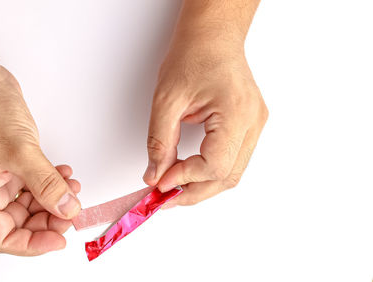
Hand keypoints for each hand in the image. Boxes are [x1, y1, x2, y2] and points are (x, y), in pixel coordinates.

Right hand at [0, 66, 80, 254]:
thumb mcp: (20, 152)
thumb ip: (46, 185)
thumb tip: (67, 210)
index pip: (3, 237)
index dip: (33, 244)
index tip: (60, 238)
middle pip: (19, 223)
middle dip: (48, 219)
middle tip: (72, 211)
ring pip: (30, 203)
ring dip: (53, 199)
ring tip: (73, 189)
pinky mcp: (11, 162)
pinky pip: (33, 183)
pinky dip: (50, 182)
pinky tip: (64, 174)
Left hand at [143, 35, 267, 206]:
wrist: (212, 36)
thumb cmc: (193, 56)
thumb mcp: (167, 99)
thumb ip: (160, 142)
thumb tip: (155, 175)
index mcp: (237, 114)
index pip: (215, 166)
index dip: (185, 179)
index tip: (160, 183)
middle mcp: (253, 122)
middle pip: (227, 177)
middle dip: (194, 191)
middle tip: (165, 197)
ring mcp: (256, 125)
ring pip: (233, 173)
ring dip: (202, 184)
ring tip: (175, 187)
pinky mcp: (250, 125)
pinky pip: (234, 160)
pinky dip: (211, 171)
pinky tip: (190, 172)